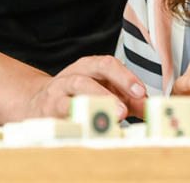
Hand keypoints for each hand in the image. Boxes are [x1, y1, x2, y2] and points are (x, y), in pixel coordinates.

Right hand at [22, 55, 146, 120]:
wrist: (37, 104)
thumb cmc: (77, 97)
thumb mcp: (104, 94)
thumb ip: (128, 100)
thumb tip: (152, 108)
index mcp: (89, 67)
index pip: (109, 63)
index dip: (126, 76)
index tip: (140, 92)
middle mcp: (75, 73)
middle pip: (96, 68)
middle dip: (116, 82)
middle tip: (127, 107)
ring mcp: (60, 89)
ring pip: (78, 86)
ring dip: (98, 99)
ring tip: (113, 115)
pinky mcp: (49, 108)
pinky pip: (63, 110)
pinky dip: (78, 117)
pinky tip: (89, 126)